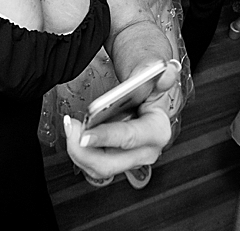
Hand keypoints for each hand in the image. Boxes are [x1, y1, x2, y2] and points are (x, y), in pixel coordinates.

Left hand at [63, 60, 179, 179]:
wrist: (145, 90)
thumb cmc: (147, 82)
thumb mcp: (150, 71)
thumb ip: (154, 70)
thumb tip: (168, 71)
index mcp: (158, 129)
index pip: (130, 138)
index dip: (106, 137)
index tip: (86, 135)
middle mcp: (146, 150)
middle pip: (109, 164)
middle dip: (83, 151)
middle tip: (71, 128)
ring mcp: (130, 158)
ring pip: (97, 168)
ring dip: (78, 151)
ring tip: (71, 126)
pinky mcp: (116, 159)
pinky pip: (93, 165)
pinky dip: (80, 152)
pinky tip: (75, 132)